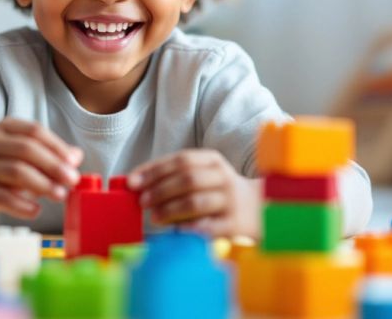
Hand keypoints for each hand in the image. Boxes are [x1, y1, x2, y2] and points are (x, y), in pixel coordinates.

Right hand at [0, 118, 82, 220]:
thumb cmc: (6, 169)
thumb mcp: (28, 156)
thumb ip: (52, 154)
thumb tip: (76, 156)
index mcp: (5, 128)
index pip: (34, 131)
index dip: (57, 146)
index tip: (74, 162)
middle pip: (26, 149)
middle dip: (53, 165)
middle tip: (72, 180)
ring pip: (16, 171)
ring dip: (43, 184)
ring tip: (60, 195)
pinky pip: (5, 198)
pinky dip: (24, 206)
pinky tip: (37, 210)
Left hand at [127, 149, 254, 236]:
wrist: (260, 210)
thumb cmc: (219, 192)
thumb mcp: (203, 176)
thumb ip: (173, 177)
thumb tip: (136, 185)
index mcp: (212, 161)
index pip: (180, 160)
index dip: (153, 170)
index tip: (132, 182)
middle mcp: (223, 177)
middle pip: (187, 179)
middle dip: (160, 190)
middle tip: (142, 202)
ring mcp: (230, 201)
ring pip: (196, 201)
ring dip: (170, 209)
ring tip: (154, 218)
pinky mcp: (234, 224)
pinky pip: (208, 226)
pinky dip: (189, 228)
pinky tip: (176, 231)